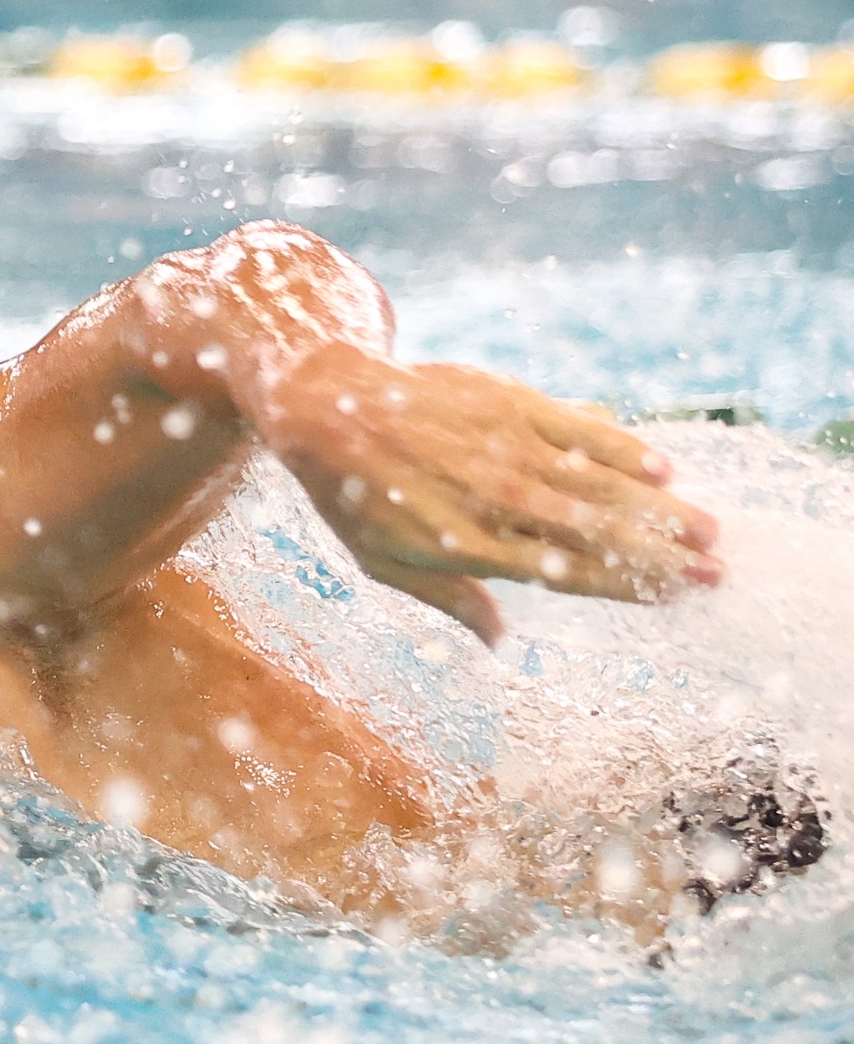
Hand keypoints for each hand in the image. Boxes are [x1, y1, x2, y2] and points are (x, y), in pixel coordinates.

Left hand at [260, 344, 722, 643]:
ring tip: (707, 528)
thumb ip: (450, 598)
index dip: (621, 584)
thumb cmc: (354, 496)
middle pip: (591, 530)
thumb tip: (500, 641)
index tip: (671, 596)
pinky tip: (660, 467)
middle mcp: (490, 496)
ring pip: (594, 481)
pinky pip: (572, 426)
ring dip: (655, 505)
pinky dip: (617, 445)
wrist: (328, 404)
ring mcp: (501, 446)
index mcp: (463, 543)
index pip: (560, 570)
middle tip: (715, 570)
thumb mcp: (384, 563)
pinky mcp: (505, 402)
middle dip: (657, 552)